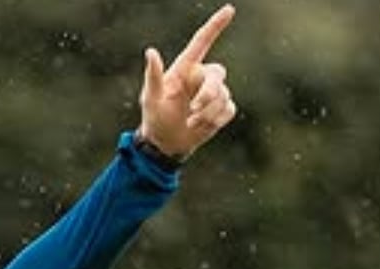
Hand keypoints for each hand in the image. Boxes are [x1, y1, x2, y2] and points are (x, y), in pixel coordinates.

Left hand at [137, 5, 238, 162]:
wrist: (165, 143)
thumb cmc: (154, 117)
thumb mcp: (150, 98)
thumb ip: (153, 75)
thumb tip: (151, 51)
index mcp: (185, 69)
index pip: (202, 42)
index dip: (216, 25)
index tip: (229, 9)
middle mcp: (201, 77)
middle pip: (218, 74)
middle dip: (209, 93)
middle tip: (194, 109)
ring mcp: (213, 93)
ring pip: (223, 95)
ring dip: (207, 112)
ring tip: (190, 122)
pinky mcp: (222, 109)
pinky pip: (229, 109)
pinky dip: (215, 120)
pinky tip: (201, 126)